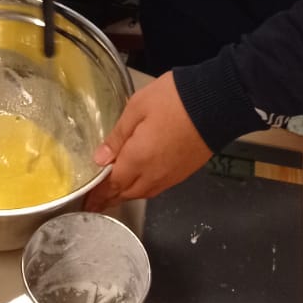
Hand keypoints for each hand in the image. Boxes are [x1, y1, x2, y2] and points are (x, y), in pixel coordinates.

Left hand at [85, 72, 210, 208]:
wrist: (216, 104)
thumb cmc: (173, 100)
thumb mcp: (137, 107)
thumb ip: (118, 135)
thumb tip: (100, 160)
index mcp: (138, 159)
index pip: (112, 184)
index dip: (97, 195)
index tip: (86, 203)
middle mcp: (153, 175)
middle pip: (126, 193)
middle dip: (109, 198)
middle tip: (95, 202)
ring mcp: (170, 176)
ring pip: (142, 193)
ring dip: (126, 195)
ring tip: (113, 194)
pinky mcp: (183, 173)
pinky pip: (157, 187)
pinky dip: (143, 189)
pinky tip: (139, 184)